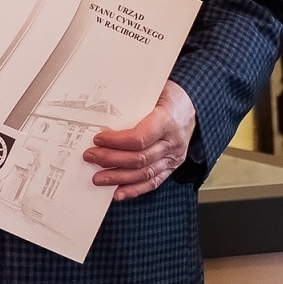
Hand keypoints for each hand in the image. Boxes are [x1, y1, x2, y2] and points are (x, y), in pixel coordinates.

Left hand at [85, 80, 196, 200]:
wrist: (192, 104)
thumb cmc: (170, 95)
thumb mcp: (154, 90)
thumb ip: (132, 101)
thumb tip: (101, 109)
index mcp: (167, 120)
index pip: (140, 138)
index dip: (116, 142)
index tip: (98, 139)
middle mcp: (172, 142)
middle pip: (139, 158)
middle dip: (111, 160)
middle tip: (90, 157)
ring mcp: (174, 157)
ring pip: (144, 174)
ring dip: (118, 178)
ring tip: (98, 178)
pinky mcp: (172, 166)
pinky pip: (153, 182)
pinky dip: (135, 189)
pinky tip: (118, 193)